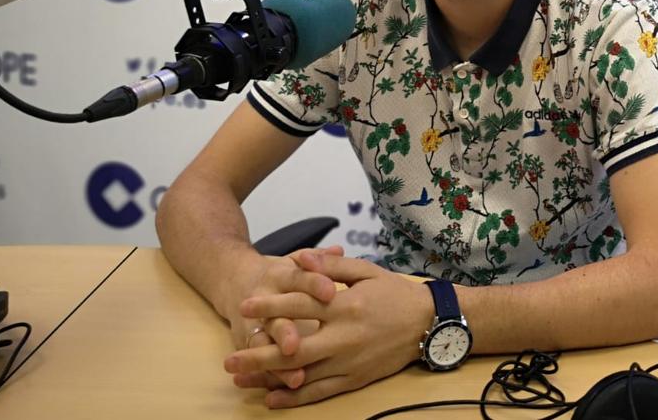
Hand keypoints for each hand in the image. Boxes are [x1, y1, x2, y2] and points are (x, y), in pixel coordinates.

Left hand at [224, 252, 434, 408]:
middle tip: (230, 358)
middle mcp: (344, 336)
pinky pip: (321, 392)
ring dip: (269, 379)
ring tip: (242, 379)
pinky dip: (295, 398)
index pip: (301, 306)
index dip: (270, 306)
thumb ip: (331, 265)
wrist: (428, 323)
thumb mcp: (366, 271)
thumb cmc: (395, 294)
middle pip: (293, 349)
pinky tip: (273, 399)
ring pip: (303, 375)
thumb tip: (301, 258)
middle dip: (258, 354)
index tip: (243, 307)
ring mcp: (349, 361)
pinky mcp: (355, 378)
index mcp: (345, 305)